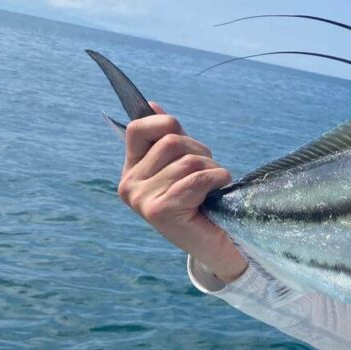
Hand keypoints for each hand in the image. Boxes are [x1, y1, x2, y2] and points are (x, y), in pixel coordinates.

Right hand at [118, 102, 246, 282]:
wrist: (221, 244)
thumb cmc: (204, 202)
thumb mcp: (184, 164)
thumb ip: (167, 137)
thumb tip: (152, 105)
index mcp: (132, 170)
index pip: (138, 128)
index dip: (166, 124)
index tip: (183, 136)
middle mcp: (130, 185)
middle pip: (171, 142)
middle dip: (200, 151)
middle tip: (208, 173)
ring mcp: (142, 200)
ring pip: (188, 160)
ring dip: (212, 169)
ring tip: (212, 187)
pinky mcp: (160, 211)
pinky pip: (197, 178)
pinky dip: (216, 179)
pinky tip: (218, 192)